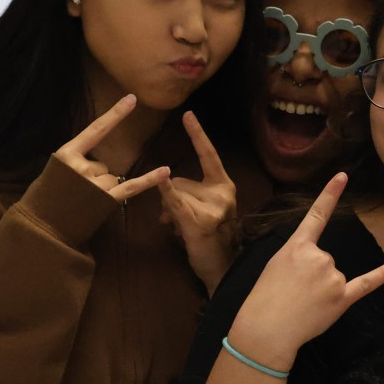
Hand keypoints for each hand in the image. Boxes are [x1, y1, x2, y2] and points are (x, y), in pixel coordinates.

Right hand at [54, 94, 169, 201]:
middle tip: (76, 193)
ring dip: (104, 190)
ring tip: (83, 202)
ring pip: (112, 178)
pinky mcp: (106, 200)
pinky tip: (165, 171)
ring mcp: (95, 184)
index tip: (132, 98)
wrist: (41, 226)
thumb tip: (100, 165)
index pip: (96, 129)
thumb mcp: (56, 170)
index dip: (115, 114)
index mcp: (68, 153)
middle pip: (104, 165)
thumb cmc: (46, 197)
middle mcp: (82, 166)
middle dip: (95, 178)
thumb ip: (77, 161)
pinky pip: (132, 186)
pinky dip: (150, 179)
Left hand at [159, 111, 237, 295]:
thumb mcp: (203, 210)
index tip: (187, 114)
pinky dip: (165, 193)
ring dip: (168, 211)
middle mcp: (223, 193)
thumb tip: (166, 190)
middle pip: (181, 180)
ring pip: (175, 194)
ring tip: (178, 231)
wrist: (220, 269)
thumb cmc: (210, 239)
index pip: (209, 154)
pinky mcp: (200, 223)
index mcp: (224, 185)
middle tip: (174, 221)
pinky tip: (159, 179)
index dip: (198, 134)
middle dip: (171, 197)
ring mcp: (214, 208)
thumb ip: (188, 194)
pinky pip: (176, 204)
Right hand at [227, 173, 383, 372]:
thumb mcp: (275, 265)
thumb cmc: (265, 299)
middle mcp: (319, 257)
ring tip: (301, 304)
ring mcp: (332, 277)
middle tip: (292, 293)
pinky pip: (368, 282)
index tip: (343, 176)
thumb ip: (299, 256)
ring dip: (322, 291)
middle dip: (311, 276)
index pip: (317, 215)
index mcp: (297, 246)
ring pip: (335, 277)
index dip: (330, 194)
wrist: (267, 329)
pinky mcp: (343, 298)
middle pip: (325, 259)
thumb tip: (316, 263)